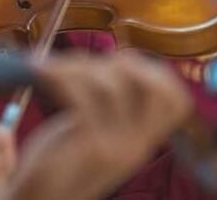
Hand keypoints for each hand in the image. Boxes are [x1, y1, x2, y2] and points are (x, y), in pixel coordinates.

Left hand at [8, 52, 191, 199]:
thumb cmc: (58, 159)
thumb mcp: (97, 131)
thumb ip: (113, 104)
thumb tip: (121, 57)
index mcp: (141, 141)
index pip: (177, 100)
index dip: (152, 70)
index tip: (117, 62)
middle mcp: (136, 146)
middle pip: (153, 87)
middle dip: (120, 63)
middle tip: (86, 65)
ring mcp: (116, 149)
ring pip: (110, 85)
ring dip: (75, 65)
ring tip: (48, 69)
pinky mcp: (87, 149)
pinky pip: (81, 98)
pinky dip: (58, 75)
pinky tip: (38, 71)